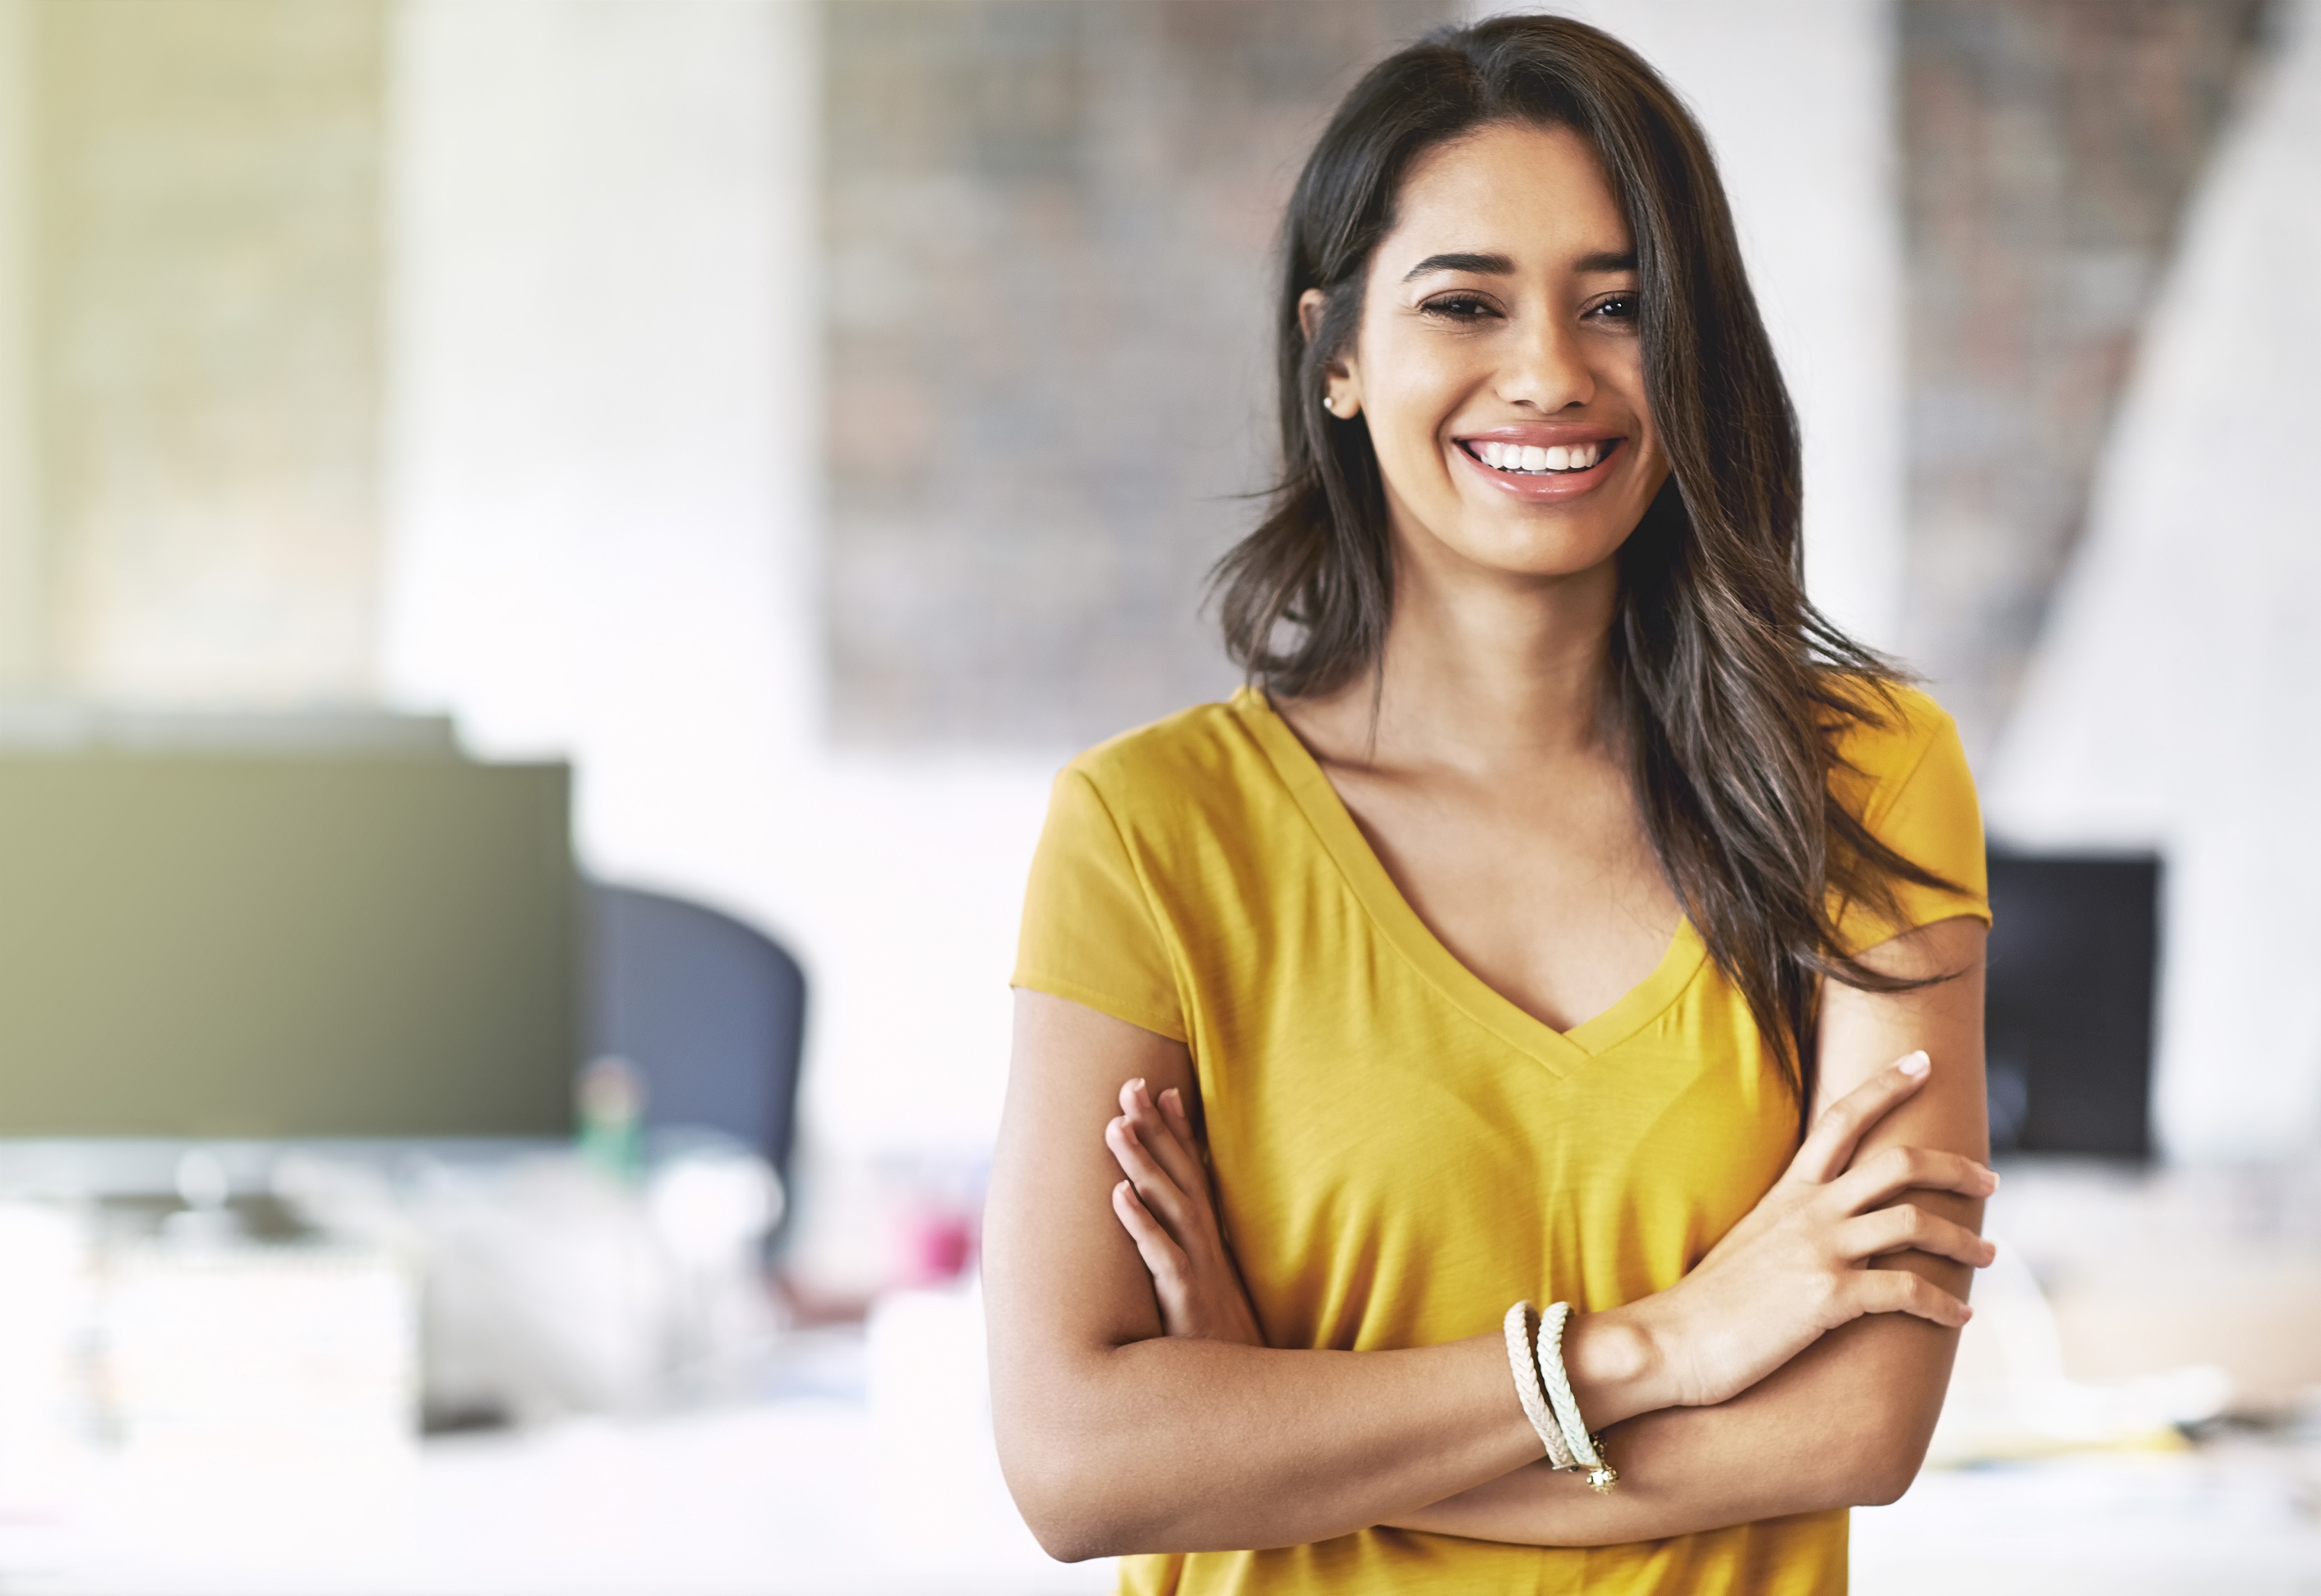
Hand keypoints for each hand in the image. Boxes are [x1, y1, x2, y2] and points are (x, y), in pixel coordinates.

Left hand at [1105, 1078, 1265, 1346]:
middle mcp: (1207, 1251)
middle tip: (1131, 1084)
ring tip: (1116, 1125)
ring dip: (1143, 1165)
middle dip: (1158, 1130)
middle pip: (1182, 1177)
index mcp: (1211, 1246)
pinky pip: (1163, 1258)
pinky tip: (1118, 1197)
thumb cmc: (1221, 1354)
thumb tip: (1178, 1241)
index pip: (1197, 1176)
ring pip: (1170, 1208)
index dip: (1181, 1133)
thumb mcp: (1210, 1299)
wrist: (1244, 1409)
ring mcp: (1199, 1275)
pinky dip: (1142, 1226)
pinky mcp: (1187, 1304)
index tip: (1166, 1090)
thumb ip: (1195, 1265)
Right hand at [1632, 1051, 1998, 1409]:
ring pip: (1915, 1224)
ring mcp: (1819, 1251)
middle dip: (1954, 1168)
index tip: (1923, 1062)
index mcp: (1789, 1192)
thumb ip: (1793, 1226)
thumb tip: (1828, 1231)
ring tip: (1987, 1254)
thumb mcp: (1753, 1242)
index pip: (1842, 1119)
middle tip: (1989, 1179)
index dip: (1886, 1085)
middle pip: (1898, 1165)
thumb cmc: (1710, 1301)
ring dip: (1963, 1239)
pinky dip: (1943, 1303)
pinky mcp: (1827, 1297)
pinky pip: (1906, 1291)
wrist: (1670, 1340)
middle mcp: (1809, 1211)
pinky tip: (1959, 1316)